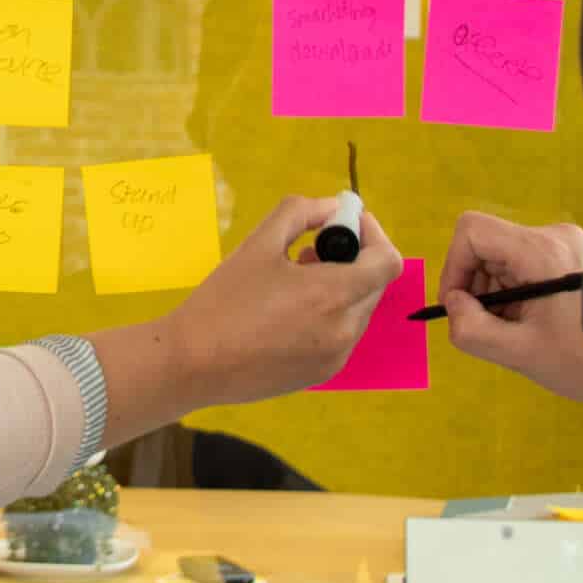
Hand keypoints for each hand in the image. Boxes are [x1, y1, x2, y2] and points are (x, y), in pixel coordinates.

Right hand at [163, 193, 404, 407]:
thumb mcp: (258, 243)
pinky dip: (328, 315)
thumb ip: (300, 213)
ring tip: (294, 280)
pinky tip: (287, 312)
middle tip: (311, 249)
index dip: (374, 234)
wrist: (194, 363)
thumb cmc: (224, 299)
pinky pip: (341, 334)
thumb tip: (331, 207)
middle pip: (373, 283)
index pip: (388, 261)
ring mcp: (336, 356)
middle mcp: (345, 329)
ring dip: (340, 287)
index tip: (346, 223)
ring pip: (357, 309)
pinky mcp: (322, 374)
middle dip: (353, 258)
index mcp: (334, 294)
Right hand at [436, 211, 582, 408]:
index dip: (454, 268)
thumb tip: (454, 306)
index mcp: (540, 251)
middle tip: (492, 328)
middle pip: (489, 246)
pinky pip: (530, 266)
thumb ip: (472, 330)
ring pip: (507, 258)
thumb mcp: (521, 353)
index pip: (472, 231)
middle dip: (479, 288)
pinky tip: (540, 326)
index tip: (459, 307)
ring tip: (521, 332)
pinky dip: (521, 294)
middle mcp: (554, 237)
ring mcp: (569, 245)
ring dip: (500, 294)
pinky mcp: (578, 258)